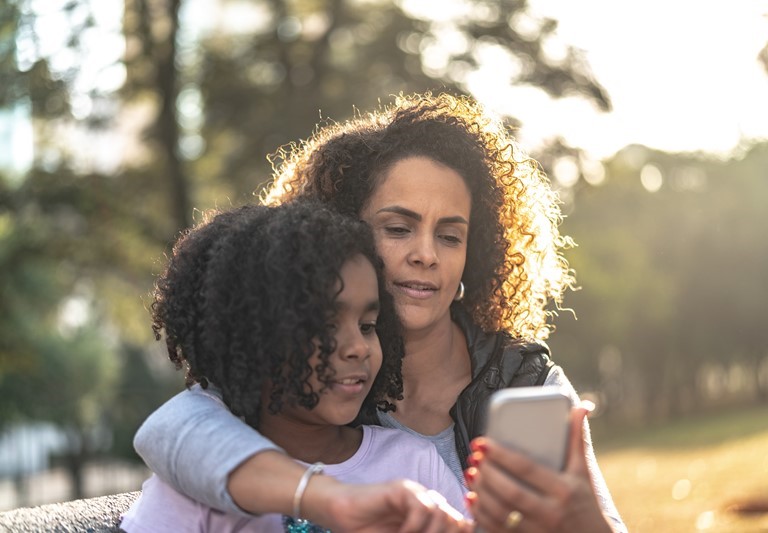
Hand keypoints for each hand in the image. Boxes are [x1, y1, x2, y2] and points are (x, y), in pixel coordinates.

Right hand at [303, 477, 472, 532]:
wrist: (340, 515)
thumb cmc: (368, 530)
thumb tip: (463, 532)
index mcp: (429, 515)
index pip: (459, 524)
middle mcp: (425, 502)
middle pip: (454, 520)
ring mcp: (414, 493)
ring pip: (441, 512)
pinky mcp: (401, 489)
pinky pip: (422, 507)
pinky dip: (415, 526)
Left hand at [464, 404, 612, 532]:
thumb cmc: (584, 501)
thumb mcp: (582, 472)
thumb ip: (577, 439)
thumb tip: (583, 406)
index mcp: (564, 489)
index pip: (526, 469)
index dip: (500, 454)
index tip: (481, 442)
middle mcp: (552, 511)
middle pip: (510, 491)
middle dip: (487, 473)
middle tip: (473, 457)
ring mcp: (540, 530)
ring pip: (501, 512)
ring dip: (480, 493)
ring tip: (470, 473)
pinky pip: (498, 530)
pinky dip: (481, 515)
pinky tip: (471, 498)